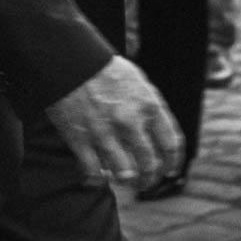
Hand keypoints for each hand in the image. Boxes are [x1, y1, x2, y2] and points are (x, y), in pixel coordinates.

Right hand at [44, 56, 183, 186]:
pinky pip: (93, 171)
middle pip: (149, 164)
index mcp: (148, 105)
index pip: (171, 144)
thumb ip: (149, 106)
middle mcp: (130, 121)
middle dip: (150, 178)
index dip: (173, 163)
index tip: (169, 170)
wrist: (67, 58)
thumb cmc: (102, 68)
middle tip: (146, 182)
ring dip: (126, 180)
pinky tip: (97, 176)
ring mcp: (104, 132)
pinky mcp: (79, 138)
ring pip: (124, 173)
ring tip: (123, 180)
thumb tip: (156, 132)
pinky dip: (97, 178)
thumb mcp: (136, 81)